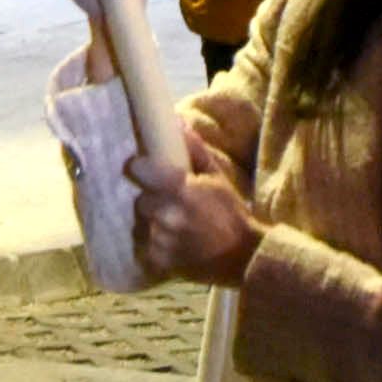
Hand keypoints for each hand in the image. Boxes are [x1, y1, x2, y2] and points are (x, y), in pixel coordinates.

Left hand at [125, 142, 263, 287]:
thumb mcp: (217, 177)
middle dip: (152, 201)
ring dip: (154, 223)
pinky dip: (157, 244)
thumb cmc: (231, 212)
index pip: (139, 170)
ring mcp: (161, 239)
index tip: (144, 170)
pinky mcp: (159, 260)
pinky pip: (147, 246)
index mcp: (179, 189)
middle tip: (168, 203)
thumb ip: (195, 150)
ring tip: (173, 225)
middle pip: (141, 201)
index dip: (140, 169)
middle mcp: (166, 213)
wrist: (243, 255)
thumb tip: (177, 122)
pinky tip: (174, 242)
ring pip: (143, 224)